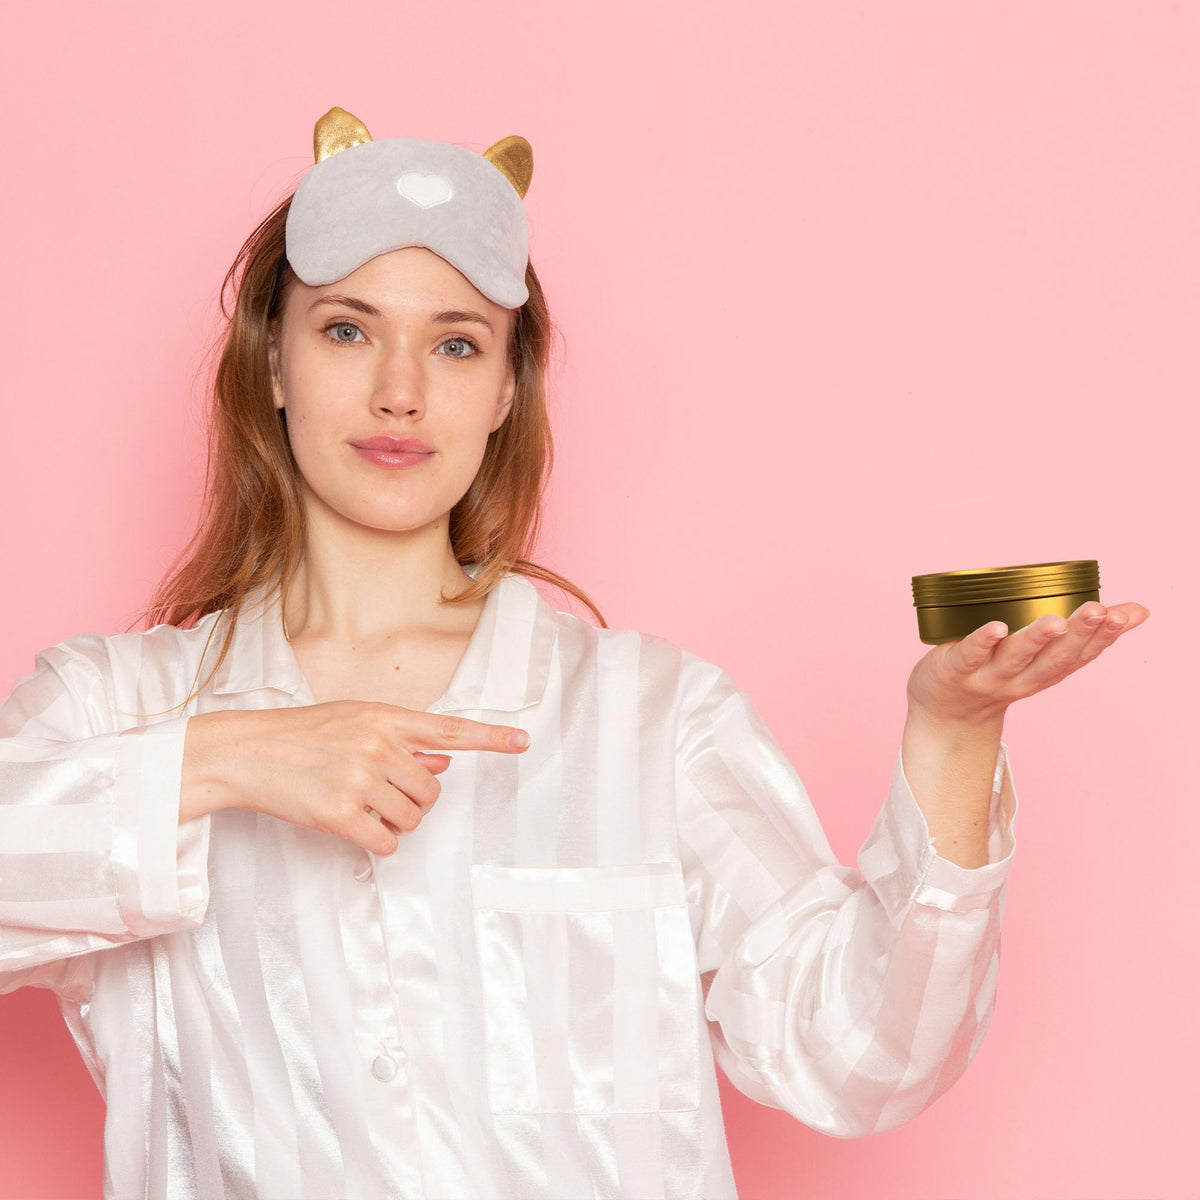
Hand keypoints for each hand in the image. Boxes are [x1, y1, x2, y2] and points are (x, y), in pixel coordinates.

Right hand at [181, 701, 530, 854]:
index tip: (523, 741)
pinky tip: (356, 828)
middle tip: (380, 794)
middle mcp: (378, 745)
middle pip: (432, 790)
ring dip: (396, 822)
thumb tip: (444, 762)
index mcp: (384, 717)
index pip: (449, 729)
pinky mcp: (341, 813)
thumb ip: (400, 741)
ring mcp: (360, 778)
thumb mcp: (352, 722)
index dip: (490, 738)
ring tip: (362, 806)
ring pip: (413, 817)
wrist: (243, 752)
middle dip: (414, 800)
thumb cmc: (299, 735)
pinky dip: (379, 842)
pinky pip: (387, 841)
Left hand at [905, 600, 1150, 724]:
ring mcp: (988, 676)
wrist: (946, 713)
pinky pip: (971, 654)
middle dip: (1079, 634)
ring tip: (1056, 622)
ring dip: (1036, 639)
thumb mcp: (1043, 657)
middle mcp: (1022, 677)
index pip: (1081, 655)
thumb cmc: (998, 671)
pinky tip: (996, 627)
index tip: (1124, 615)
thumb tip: (1138, 610)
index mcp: (1046, 671)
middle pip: (1054, 658)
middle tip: (1100, 611)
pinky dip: (983, 641)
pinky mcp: (956, 669)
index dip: (1103, 636)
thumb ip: (1081, 632)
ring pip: (1016, 657)